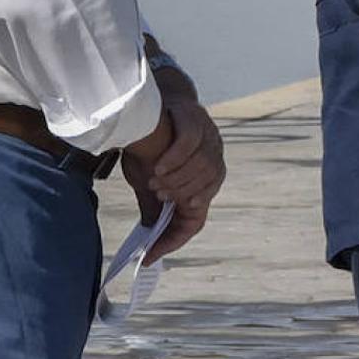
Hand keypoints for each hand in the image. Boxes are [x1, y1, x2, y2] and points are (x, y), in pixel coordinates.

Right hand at [121, 66, 224, 263]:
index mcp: (201, 185)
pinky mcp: (196, 121)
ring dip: (177, 180)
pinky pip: (191, 145)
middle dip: (178, 199)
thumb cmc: (150, 146)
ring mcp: (207, 142)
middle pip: (202, 195)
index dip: (175, 238)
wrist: (150, 104)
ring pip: (202, 170)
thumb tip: (150, 232)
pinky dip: (175, 159)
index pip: (194, 220)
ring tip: (154, 181)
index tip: (152, 253)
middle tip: (158, 197)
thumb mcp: (148, 179)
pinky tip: (159, 166)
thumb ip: (153, 203)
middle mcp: (211, 165)